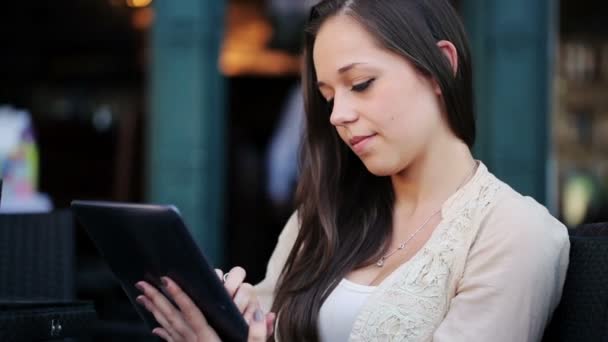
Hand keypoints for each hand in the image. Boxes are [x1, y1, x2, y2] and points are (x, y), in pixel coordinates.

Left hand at [135, 273, 274, 340]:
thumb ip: (259, 336)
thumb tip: (264, 314)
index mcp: (209, 340)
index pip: (192, 313)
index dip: (179, 296)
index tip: (166, 280)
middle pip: (173, 318)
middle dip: (157, 299)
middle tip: (142, 283)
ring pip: (169, 328)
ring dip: (155, 311)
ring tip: (142, 297)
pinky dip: (163, 333)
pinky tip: (155, 328)